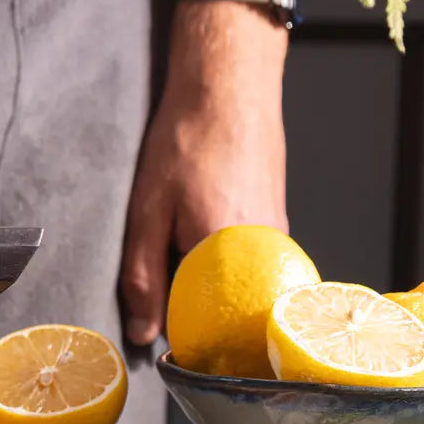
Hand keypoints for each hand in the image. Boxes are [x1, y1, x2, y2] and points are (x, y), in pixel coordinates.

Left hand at [121, 3, 288, 345]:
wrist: (228, 90)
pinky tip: (196, 235)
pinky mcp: (280, 229)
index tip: (154, 331)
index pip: (207, 327)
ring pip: (238, 287)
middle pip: (227, 311)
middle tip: (159, 284)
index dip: (177, 332)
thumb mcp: (147, 213)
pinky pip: (250, 265)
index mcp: (230, 257)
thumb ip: (143, 277)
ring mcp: (279, 242)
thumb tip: (145, 333)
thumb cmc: (187, 142)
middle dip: (190, 308)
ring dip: (205, 282)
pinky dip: (221, 263)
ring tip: (176, 249)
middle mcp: (266, 256)